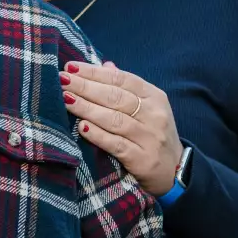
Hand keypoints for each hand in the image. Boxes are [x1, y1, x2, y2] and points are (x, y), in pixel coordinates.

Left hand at [60, 61, 182, 197]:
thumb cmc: (152, 134)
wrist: (176, 171)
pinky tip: (82, 127)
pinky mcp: (143, 159)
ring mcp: (150, 137)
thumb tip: (105, 65)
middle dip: (86, 87)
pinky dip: (99, 135)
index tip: (70, 67)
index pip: (121, 79)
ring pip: (114, 119)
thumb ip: (126, 88)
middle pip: (115, 97)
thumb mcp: (148, 108)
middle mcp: (154, 114)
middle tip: (62, 80)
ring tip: (66, 99)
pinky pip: (117, 145)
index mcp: (154, 97)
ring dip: (87, 108)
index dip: (95, 73)